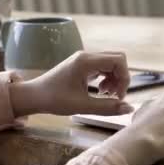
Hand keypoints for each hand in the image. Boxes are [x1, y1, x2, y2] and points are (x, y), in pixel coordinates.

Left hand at [9, 51, 133, 116]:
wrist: (34, 96)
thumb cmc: (55, 100)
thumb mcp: (82, 106)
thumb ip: (107, 107)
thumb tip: (129, 108)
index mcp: (86, 61)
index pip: (118, 60)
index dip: (124, 78)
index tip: (118, 96)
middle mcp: (87, 56)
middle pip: (117, 59)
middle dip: (121, 77)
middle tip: (115, 96)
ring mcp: (84, 59)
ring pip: (111, 63)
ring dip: (114, 78)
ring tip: (106, 95)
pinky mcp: (83, 64)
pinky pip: (103, 66)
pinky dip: (107, 78)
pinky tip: (100, 91)